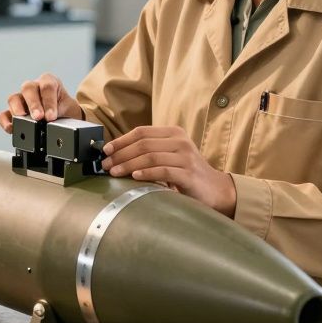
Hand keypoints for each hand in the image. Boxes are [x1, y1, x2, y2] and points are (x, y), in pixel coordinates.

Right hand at [0, 73, 85, 133]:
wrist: (65, 117)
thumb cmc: (65, 109)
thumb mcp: (69, 109)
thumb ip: (62, 113)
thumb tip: (55, 123)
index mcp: (48, 81)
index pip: (47, 86)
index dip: (48, 101)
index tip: (51, 116)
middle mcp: (33, 87)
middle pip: (28, 88)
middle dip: (33, 104)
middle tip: (38, 117)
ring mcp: (21, 99)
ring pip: (13, 98)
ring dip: (17, 110)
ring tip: (23, 122)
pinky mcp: (13, 111)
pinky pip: (4, 114)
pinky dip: (5, 121)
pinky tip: (11, 128)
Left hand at [101, 126, 236, 217]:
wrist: (216, 190)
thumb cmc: (187, 173)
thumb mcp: (170, 155)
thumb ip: (150, 151)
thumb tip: (117, 154)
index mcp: (174, 133)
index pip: (141, 132)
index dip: (121, 140)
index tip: (105, 150)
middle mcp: (180, 141)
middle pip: (143, 144)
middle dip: (120, 154)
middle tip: (105, 165)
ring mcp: (185, 157)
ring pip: (150, 156)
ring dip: (128, 164)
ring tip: (114, 172)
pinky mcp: (188, 174)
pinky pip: (162, 171)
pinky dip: (146, 173)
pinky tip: (134, 177)